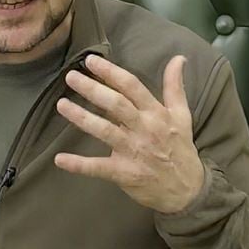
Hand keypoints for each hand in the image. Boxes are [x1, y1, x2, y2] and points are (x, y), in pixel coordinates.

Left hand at [54, 54, 204, 213]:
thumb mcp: (182, 116)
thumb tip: (178, 58)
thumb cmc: (180, 149)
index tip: (91, 61)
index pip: (132, 87)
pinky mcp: (124, 173)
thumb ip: (175, 87)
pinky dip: (79, 164)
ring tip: (61, 105)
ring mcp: (133, 152)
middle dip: (92, 89)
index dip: (111, 72)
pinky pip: (98, 168)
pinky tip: (59, 159)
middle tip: (70, 77)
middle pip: (116, 105)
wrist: (188, 191)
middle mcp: (144, 129)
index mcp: (156, 114)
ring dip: (81, 118)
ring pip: (104, 131)